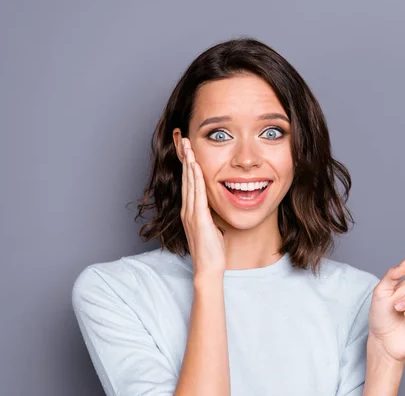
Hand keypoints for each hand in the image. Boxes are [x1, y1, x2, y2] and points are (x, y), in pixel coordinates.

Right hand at [180, 137, 225, 276]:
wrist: (208, 268)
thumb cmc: (212, 251)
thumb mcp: (213, 227)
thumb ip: (211, 215)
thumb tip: (216, 206)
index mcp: (191, 212)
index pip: (189, 183)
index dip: (188, 165)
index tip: (188, 150)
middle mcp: (188, 210)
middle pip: (186, 179)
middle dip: (185, 158)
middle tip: (183, 140)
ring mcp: (191, 214)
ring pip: (189, 183)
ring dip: (188, 163)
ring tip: (187, 146)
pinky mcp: (198, 219)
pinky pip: (196, 194)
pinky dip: (195, 179)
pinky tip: (195, 166)